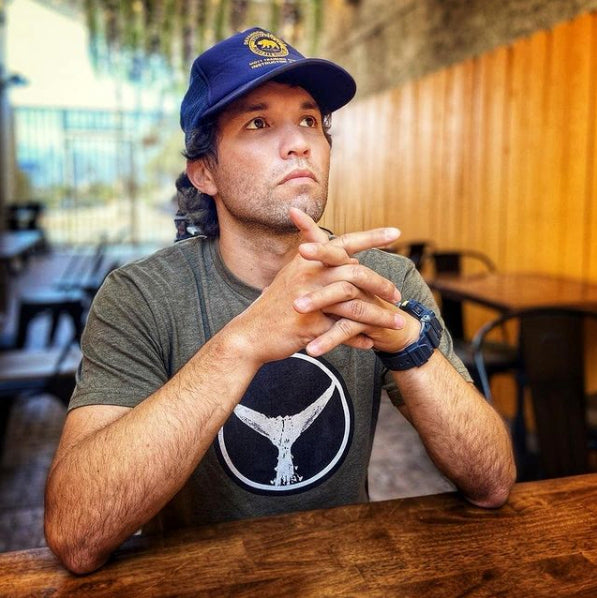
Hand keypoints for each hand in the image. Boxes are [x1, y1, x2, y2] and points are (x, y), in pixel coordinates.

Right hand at [227, 209, 404, 364]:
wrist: (251, 333)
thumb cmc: (274, 304)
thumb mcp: (291, 273)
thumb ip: (314, 258)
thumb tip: (341, 249)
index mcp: (308, 261)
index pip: (344, 242)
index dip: (371, 236)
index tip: (396, 232)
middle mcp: (310, 275)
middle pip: (356, 273)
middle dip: (382, 284)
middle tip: (397, 295)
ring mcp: (310, 300)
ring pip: (354, 305)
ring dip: (379, 316)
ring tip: (397, 323)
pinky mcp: (310, 325)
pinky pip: (343, 331)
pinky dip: (359, 338)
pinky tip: (370, 343)